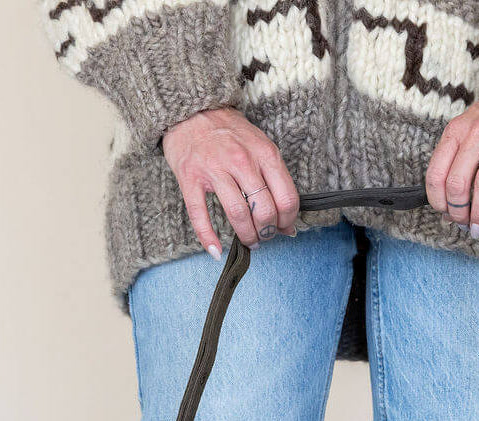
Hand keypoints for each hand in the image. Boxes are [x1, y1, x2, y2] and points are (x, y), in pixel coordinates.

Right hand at [162, 107, 299, 257]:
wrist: (191, 110)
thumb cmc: (229, 132)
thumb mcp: (260, 147)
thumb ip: (275, 181)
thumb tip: (288, 224)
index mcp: (264, 153)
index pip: (287, 198)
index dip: (288, 220)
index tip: (284, 226)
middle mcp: (241, 161)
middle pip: (264, 210)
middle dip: (268, 231)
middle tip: (265, 235)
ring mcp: (214, 170)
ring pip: (237, 214)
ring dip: (247, 236)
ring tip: (249, 241)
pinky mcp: (190, 178)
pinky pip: (200, 215)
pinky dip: (208, 238)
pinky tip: (216, 251)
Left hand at [425, 90, 478, 236]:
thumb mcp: (465, 128)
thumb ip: (453, 160)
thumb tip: (445, 203)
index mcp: (457, 131)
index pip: (436, 174)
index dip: (437, 201)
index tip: (444, 213)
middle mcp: (477, 134)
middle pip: (457, 183)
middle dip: (457, 211)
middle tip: (462, 224)